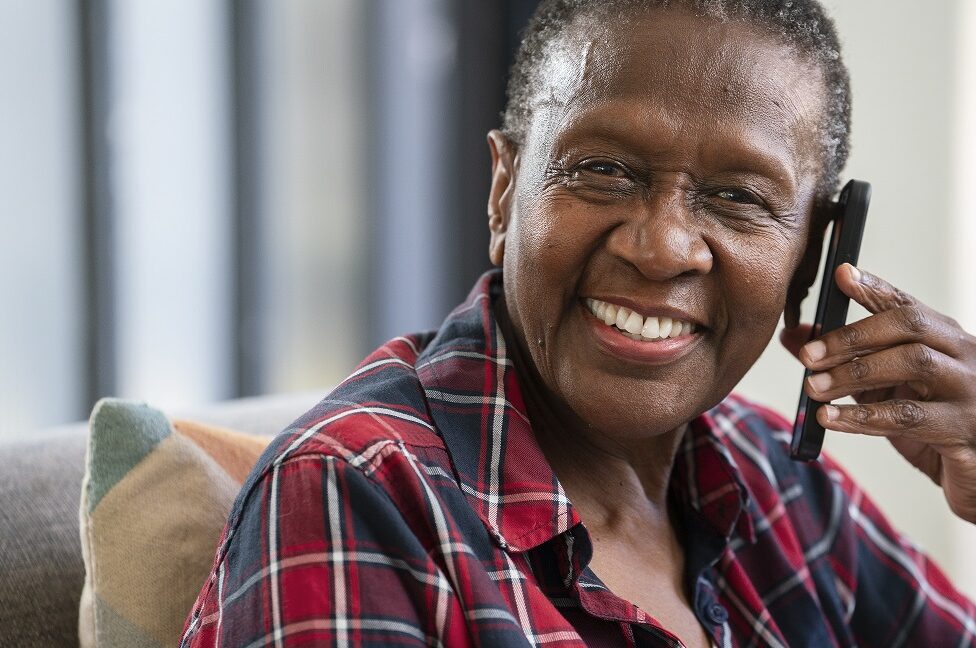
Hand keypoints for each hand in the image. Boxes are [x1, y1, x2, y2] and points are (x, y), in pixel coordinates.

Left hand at [780, 263, 975, 523]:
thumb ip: (844, 362)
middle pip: (910, 326)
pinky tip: (830, 418)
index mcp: (944, 340)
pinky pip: (909, 417)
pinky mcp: (963, 430)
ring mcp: (969, 391)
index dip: (874, 289)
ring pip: (912, 364)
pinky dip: (862, 415)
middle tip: (807, 356)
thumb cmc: (930, 426)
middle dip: (852, 336)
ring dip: (853, 374)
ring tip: (812, 387)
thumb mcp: (883, 390)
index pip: (907, 305)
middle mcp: (963, 356)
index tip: (841, 274)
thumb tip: (794, 337)